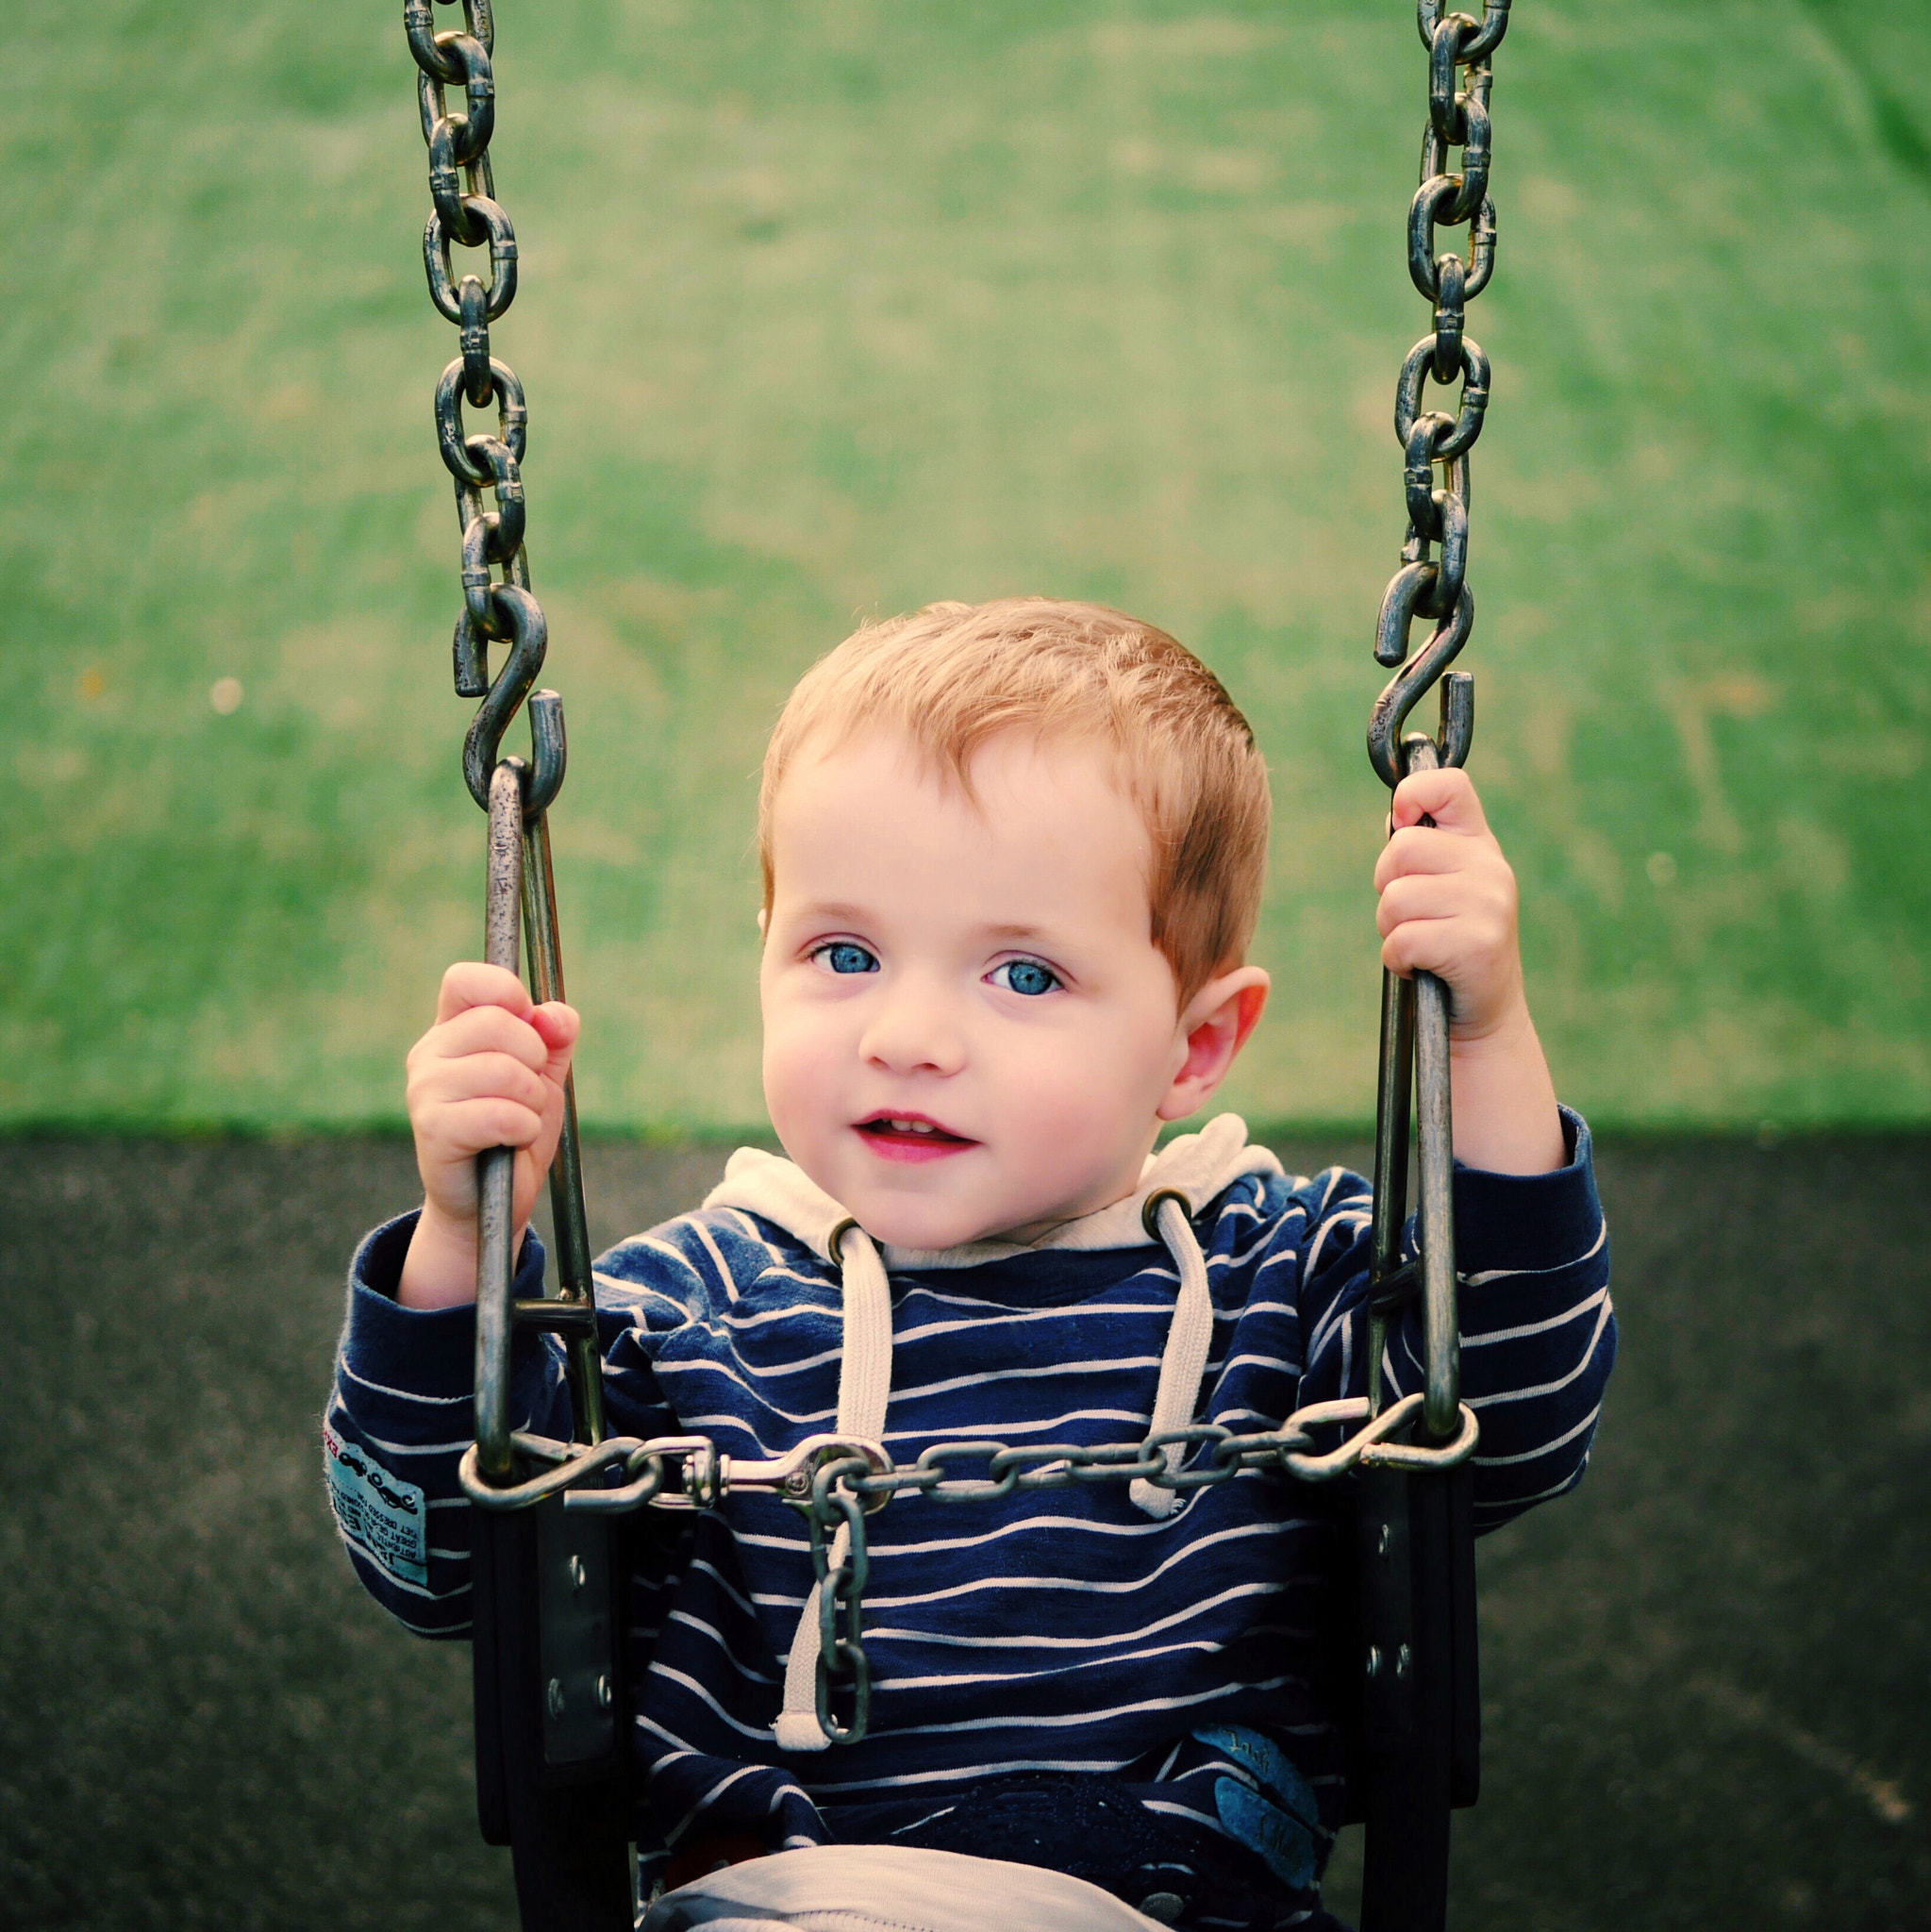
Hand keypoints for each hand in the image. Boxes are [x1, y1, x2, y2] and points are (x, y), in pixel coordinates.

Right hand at [398, 962, 579, 1308]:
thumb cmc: (513, 1132)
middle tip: (528, 1093)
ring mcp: (424, 1090)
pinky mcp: (433, 1129)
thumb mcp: (543, 1076)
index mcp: (452, 1029)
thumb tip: (556, 1015)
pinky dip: (524, 1128)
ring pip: (504, 1070)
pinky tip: (514, 1141)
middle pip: (497, 1022)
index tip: (529, 1021)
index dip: (506, 991)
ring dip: (532, 1101)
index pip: (466, 980)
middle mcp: (429, 1053)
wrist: (490, 1204)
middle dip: (534, 1059)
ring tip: (520, 1121)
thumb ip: (554, 1037)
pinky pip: (501, 1114)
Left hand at [1373, 765, 1522, 1042]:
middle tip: (1409, 914)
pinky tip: (1420, 967)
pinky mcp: (1475, 943)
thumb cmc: (1449, 942)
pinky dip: (1397, 959)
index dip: (1413, 794)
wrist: (1485, 1010)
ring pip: (1395, 898)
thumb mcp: (1443, 886)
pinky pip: (1401, 939)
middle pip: (1401, 849)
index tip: (1402, 823)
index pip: (1448, 786)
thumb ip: (1422, 851)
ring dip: (1390, 929)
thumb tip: (1394, 815)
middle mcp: (1490, 865)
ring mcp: (1487, 903)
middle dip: (1387, 886)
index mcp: (1478, 842)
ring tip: (1418, 944)